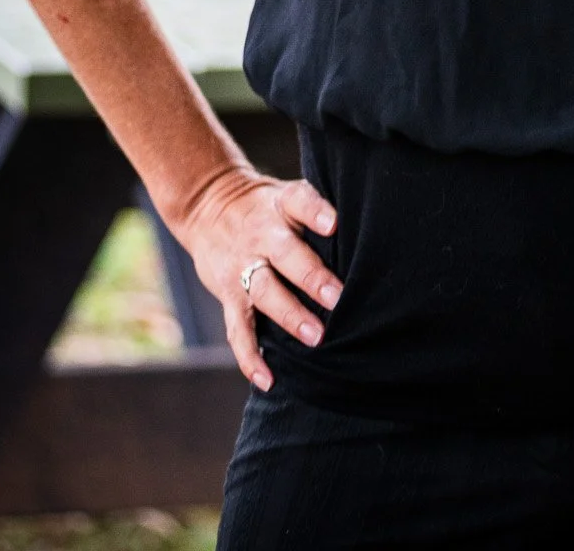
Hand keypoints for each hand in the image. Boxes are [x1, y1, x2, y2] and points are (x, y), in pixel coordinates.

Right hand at [173, 165, 342, 389]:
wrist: (208, 206)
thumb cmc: (266, 206)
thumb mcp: (287, 194)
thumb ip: (317, 210)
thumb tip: (365, 232)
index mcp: (281, 205)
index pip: (299, 202)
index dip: (316, 212)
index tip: (334, 223)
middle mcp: (261, 235)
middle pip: (285, 254)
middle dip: (311, 277)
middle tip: (336, 298)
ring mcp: (242, 266)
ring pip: (264, 292)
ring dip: (289, 316)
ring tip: (315, 338)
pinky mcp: (228, 294)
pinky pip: (238, 328)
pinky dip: (250, 356)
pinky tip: (267, 378)